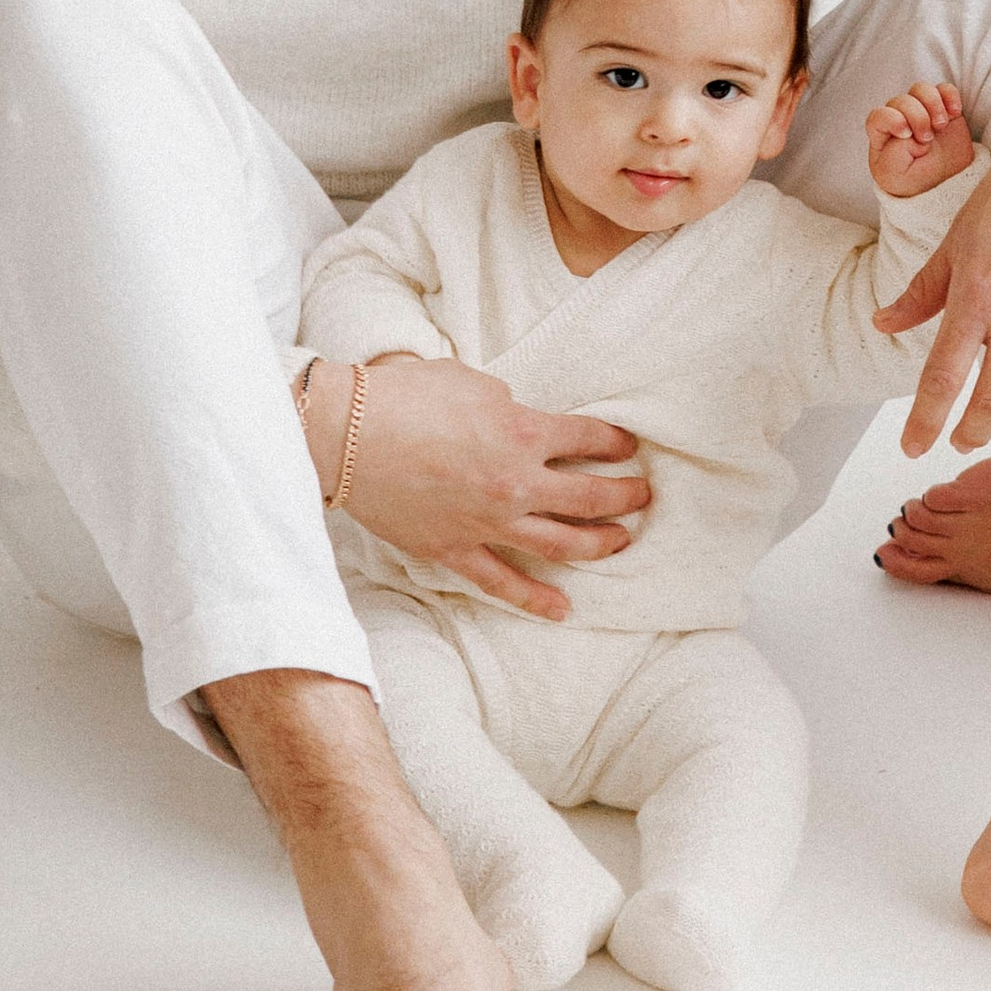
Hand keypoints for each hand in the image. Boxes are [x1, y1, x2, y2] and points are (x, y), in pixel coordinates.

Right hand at [314, 350, 651, 618]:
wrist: (347, 433)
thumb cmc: (406, 396)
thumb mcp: (473, 382)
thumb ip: (508, 406)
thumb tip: (519, 419)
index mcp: (524, 431)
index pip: (589, 438)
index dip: (615, 442)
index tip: (628, 446)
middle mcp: (516, 482)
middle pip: (590, 497)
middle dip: (625, 497)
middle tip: (644, 497)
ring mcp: (487, 522)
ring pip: (561, 544)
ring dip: (599, 544)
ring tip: (623, 541)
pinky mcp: (454, 550)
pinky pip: (502, 583)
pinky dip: (535, 599)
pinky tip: (563, 608)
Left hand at [865, 78, 978, 199]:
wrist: (947, 185)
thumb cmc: (915, 182)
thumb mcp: (894, 175)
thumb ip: (893, 151)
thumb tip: (908, 129)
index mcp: (883, 136)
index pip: (878, 115)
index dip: (892, 119)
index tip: (907, 134)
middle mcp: (901, 120)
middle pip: (901, 100)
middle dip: (917, 117)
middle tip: (927, 138)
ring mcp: (923, 113)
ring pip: (921, 89)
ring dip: (932, 104)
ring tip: (941, 126)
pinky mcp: (945, 110)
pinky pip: (945, 89)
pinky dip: (950, 96)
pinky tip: (954, 113)